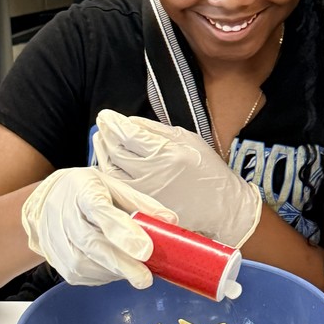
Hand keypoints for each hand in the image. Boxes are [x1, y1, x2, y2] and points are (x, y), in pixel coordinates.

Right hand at [21, 166, 177, 288]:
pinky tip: (116, 268)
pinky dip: (106, 275)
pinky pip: (85, 275)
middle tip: (145, 278)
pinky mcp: (59, 263)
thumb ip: (142, 204)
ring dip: (116, 271)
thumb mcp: (113, 187)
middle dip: (123, 264)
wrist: (45, 203)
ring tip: (135, 269)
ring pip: (89, 265)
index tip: (145, 250)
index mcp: (83, 192)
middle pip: (94, 245)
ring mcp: (59, 243)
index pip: (102, 213)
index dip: (124, 233)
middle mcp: (66, 218)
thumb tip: (170, 221)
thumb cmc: (85, 193)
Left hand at [92, 109, 261, 247]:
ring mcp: (144, 194)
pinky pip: (116, 187)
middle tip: (103, 124)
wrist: (221, 208)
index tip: (107, 116)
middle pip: (115, 151)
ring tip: (102, 140)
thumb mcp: (188, 140)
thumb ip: (156, 130)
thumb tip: (130, 123)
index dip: (113, 123)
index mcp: (166, 154)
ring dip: (102, 152)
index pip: (128, 135)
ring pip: (110, 170)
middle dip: (105, 134)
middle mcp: (152, 175)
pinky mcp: (142, 207)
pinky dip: (108, 172)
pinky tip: (108, 162)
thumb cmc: (208, 172)